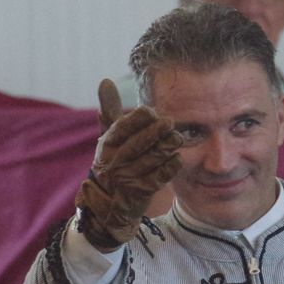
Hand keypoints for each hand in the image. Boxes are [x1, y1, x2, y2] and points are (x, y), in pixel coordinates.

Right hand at [74, 79, 184, 250]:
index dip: (136, 119)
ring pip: (149, 161)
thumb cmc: (114, 161)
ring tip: (178, 138)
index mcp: (106, 145)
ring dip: (165, 149)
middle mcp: (114, 162)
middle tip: (170, 122)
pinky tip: (178, 159)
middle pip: (136, 145)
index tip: (150, 111)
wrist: (111, 202)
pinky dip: (169, 168)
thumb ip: (110, 109)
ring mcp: (126, 179)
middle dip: (154, 133)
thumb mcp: (110, 136)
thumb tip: (105, 81)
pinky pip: (158, 179)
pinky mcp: (140, 193)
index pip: (120, 129)